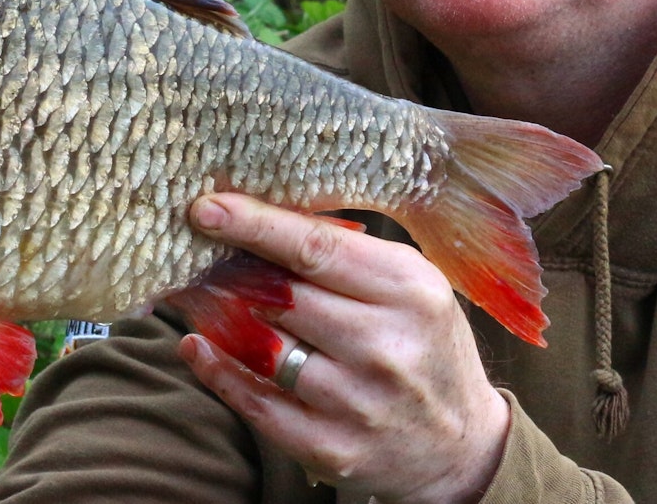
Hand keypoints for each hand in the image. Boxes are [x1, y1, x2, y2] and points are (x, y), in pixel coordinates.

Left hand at [181, 194, 508, 503]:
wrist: (460, 445)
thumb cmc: (421, 344)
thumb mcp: (408, 286)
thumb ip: (346, 253)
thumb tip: (260, 215)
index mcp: (409, 291)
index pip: (315, 248)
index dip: (254, 225)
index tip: (206, 208)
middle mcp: (386, 346)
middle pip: (282, 295)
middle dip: (231, 272)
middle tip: (198, 254)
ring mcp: (358, 402)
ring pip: (262, 347)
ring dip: (219, 318)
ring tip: (197, 296)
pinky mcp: (332, 448)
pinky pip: (255, 402)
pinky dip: (217, 371)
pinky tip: (198, 347)